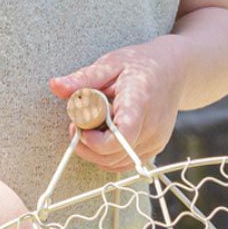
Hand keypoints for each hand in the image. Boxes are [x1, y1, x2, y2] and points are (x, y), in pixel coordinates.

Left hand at [47, 36, 189, 172]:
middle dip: (88, 146)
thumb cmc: (138, 65)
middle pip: (115, 154)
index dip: (96, 140)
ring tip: (86, 128)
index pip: (122, 136)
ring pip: (118, 164)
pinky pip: (126, 162)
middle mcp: (152, 128)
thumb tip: (54, 86)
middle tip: (74, 125)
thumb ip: (82, 79)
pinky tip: (100, 135)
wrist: (173, 70)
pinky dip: (108, 155)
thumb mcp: (108, 64)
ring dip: (96, 153)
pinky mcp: (155, 148)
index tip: (79, 127)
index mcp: (140, 103)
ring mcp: (156, 141)